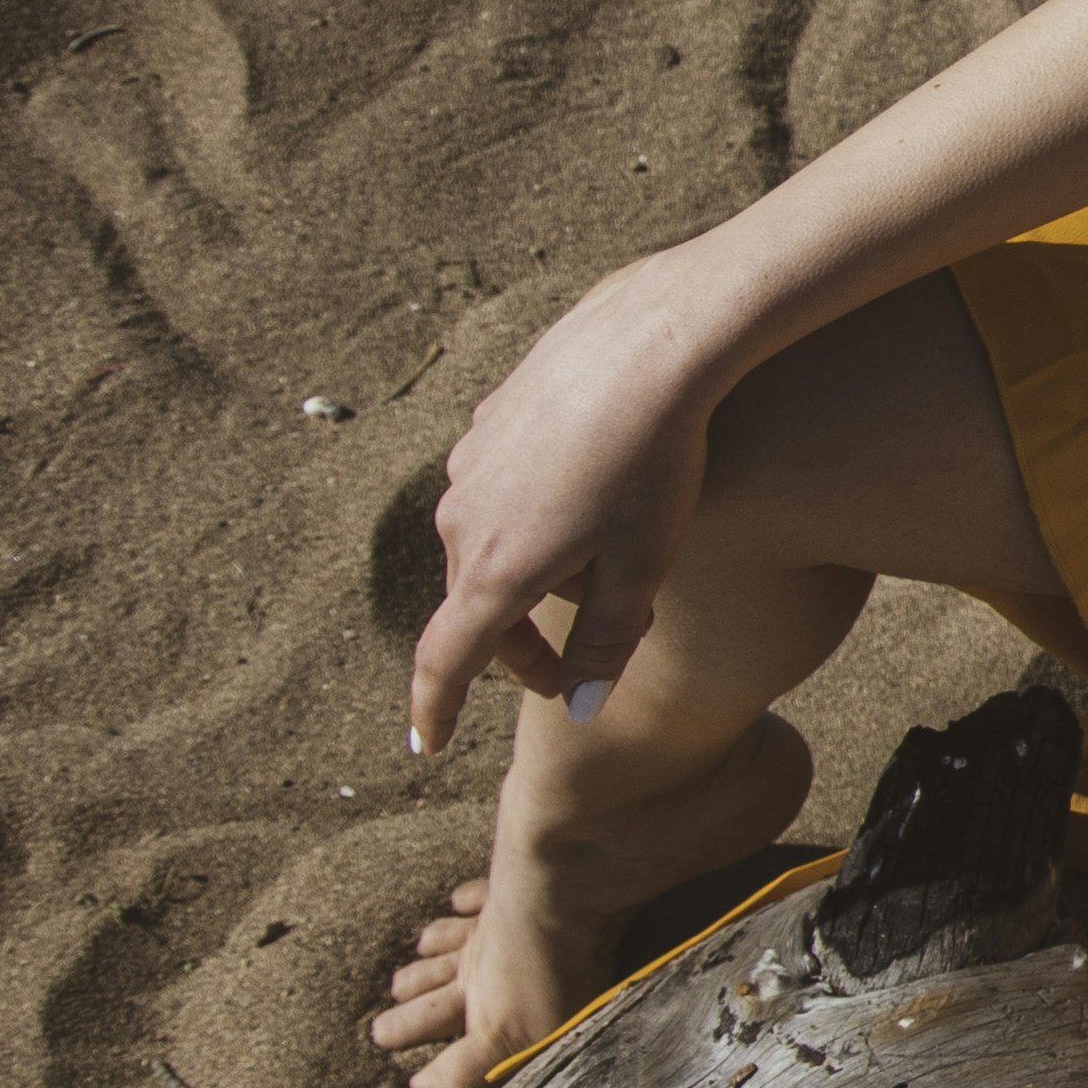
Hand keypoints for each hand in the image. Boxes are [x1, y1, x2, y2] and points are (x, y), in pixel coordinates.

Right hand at [403, 260, 745, 756]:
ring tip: (602, 574)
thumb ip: (610, 643)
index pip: (447, 660)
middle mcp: (463, 519)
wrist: (650, 344)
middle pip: (476, 606)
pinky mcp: (489, 421)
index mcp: (493, 570)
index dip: (435, 708)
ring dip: (532, 577)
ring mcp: (470, 465)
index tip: (430, 743)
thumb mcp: (646, 566)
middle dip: (518, 645)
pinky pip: (505, 491)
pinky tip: (592, 498)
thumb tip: (580, 708)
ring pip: (491, 547)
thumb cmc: (658, 463)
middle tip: (566, 669)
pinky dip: (535, 517)